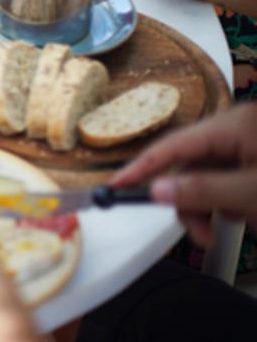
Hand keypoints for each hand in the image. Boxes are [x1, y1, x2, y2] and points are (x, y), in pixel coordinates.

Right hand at [113, 102, 256, 246]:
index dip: (142, 166)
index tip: (114, 186)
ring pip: (205, 177)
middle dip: (188, 201)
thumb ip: (204, 190)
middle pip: (190, 164)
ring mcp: (245, 146)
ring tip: (218, 234)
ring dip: (206, 207)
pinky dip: (222, 202)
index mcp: (235, 125)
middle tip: (197, 233)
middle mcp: (236, 130)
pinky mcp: (251, 162)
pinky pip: (222, 181)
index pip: (174, 144)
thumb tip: (157, 191)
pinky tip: (239, 215)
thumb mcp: (251, 193)